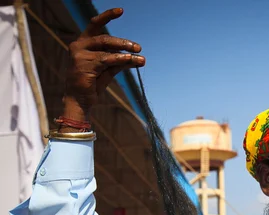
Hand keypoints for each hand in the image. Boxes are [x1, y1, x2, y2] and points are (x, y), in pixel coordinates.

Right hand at [63, 8, 144, 122]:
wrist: (80, 100)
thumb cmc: (93, 83)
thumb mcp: (108, 69)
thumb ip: (120, 61)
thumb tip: (139, 58)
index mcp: (83, 43)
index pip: (95, 25)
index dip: (107, 16)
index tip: (121, 10)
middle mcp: (79, 45)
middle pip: (104, 38)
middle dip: (123, 42)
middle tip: (138, 47)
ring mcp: (79, 54)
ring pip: (107, 48)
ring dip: (125, 52)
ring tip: (140, 57)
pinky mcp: (84, 64)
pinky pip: (107, 59)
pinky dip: (121, 59)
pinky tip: (132, 61)